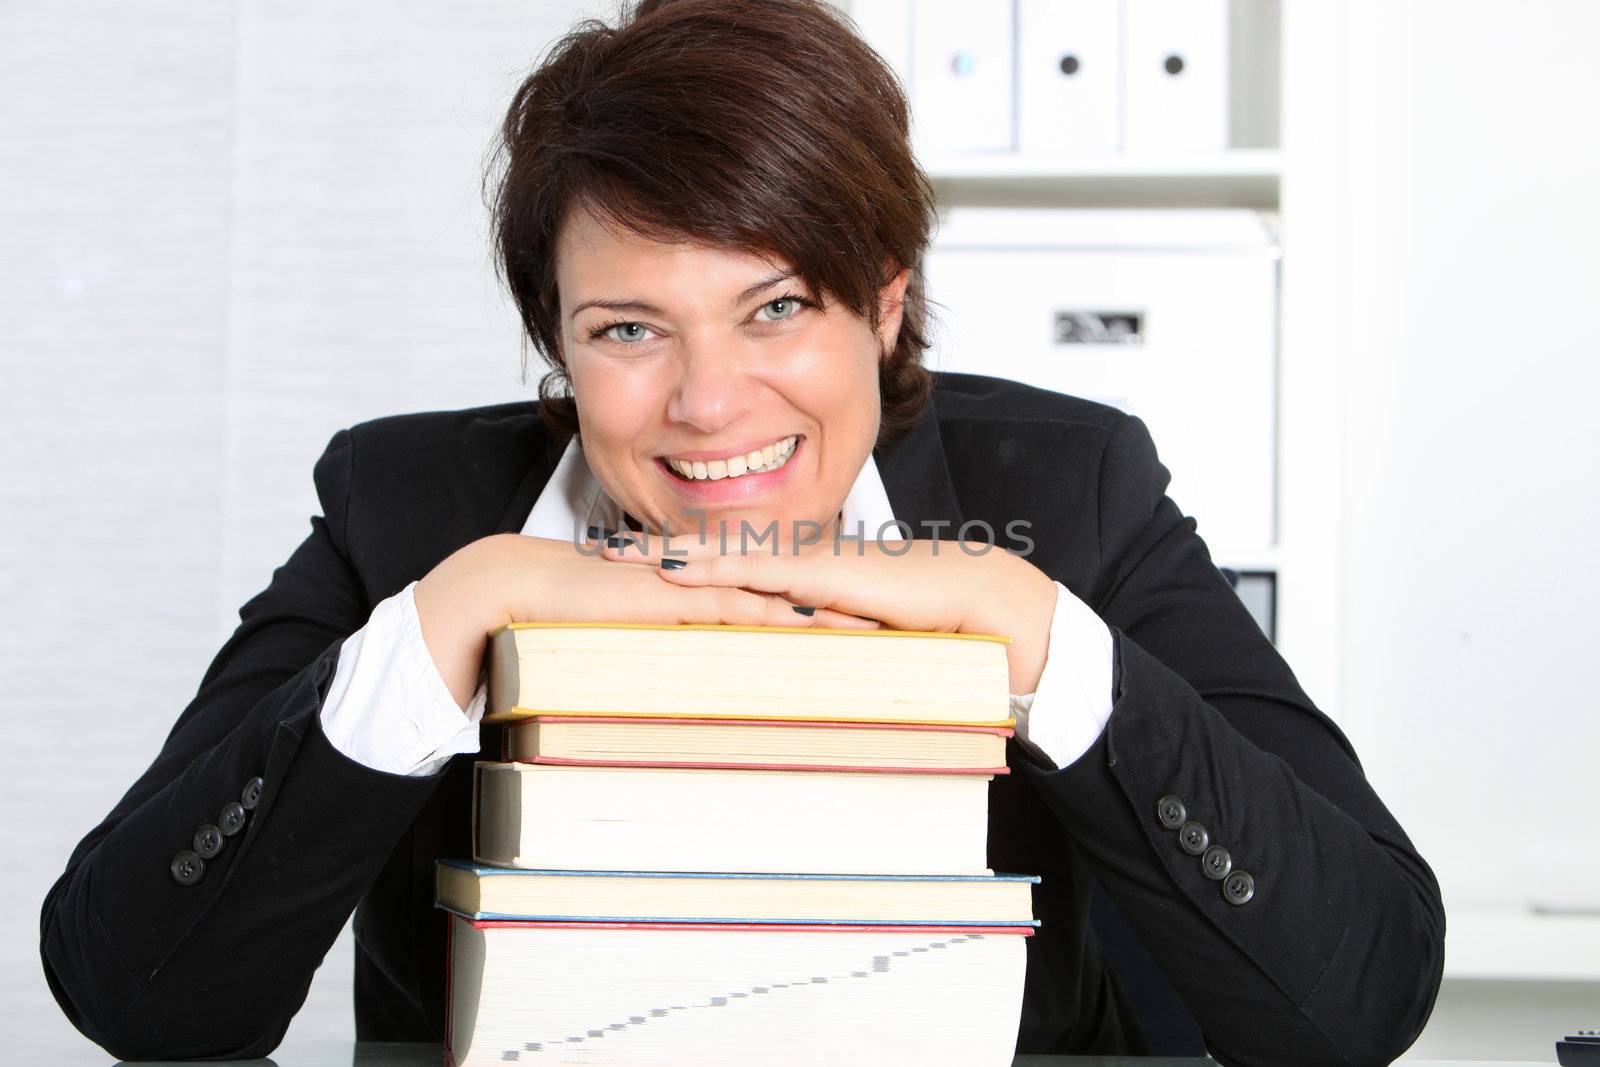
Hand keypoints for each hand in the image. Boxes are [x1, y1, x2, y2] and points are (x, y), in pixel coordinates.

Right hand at [412, 532, 880, 710]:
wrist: (519, 587)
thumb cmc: (572, 618)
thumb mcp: (642, 645)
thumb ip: (680, 660)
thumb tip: (706, 699)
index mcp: (711, 597)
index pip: (785, 609)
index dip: (836, 620)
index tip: (886, 639)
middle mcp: (712, 586)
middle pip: (796, 601)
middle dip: (851, 616)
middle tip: (908, 633)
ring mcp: (694, 587)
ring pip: (778, 601)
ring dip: (829, 617)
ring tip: (884, 634)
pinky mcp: (673, 595)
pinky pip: (732, 609)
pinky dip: (775, 620)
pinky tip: (812, 632)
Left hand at [596, 530, 1059, 693]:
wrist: (983, 604)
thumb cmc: (936, 628)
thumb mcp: (869, 648)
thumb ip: (834, 658)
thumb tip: (811, 688)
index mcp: (808, 582)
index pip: (737, 570)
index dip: (690, 565)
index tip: (643, 568)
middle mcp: (800, 567)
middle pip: (716, 555)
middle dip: (659, 552)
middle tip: (603, 550)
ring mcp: (809, 567)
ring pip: (723, 555)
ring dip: (669, 555)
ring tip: (618, 553)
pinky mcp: (821, 578)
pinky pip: (756, 571)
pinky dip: (712, 567)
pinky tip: (674, 567)